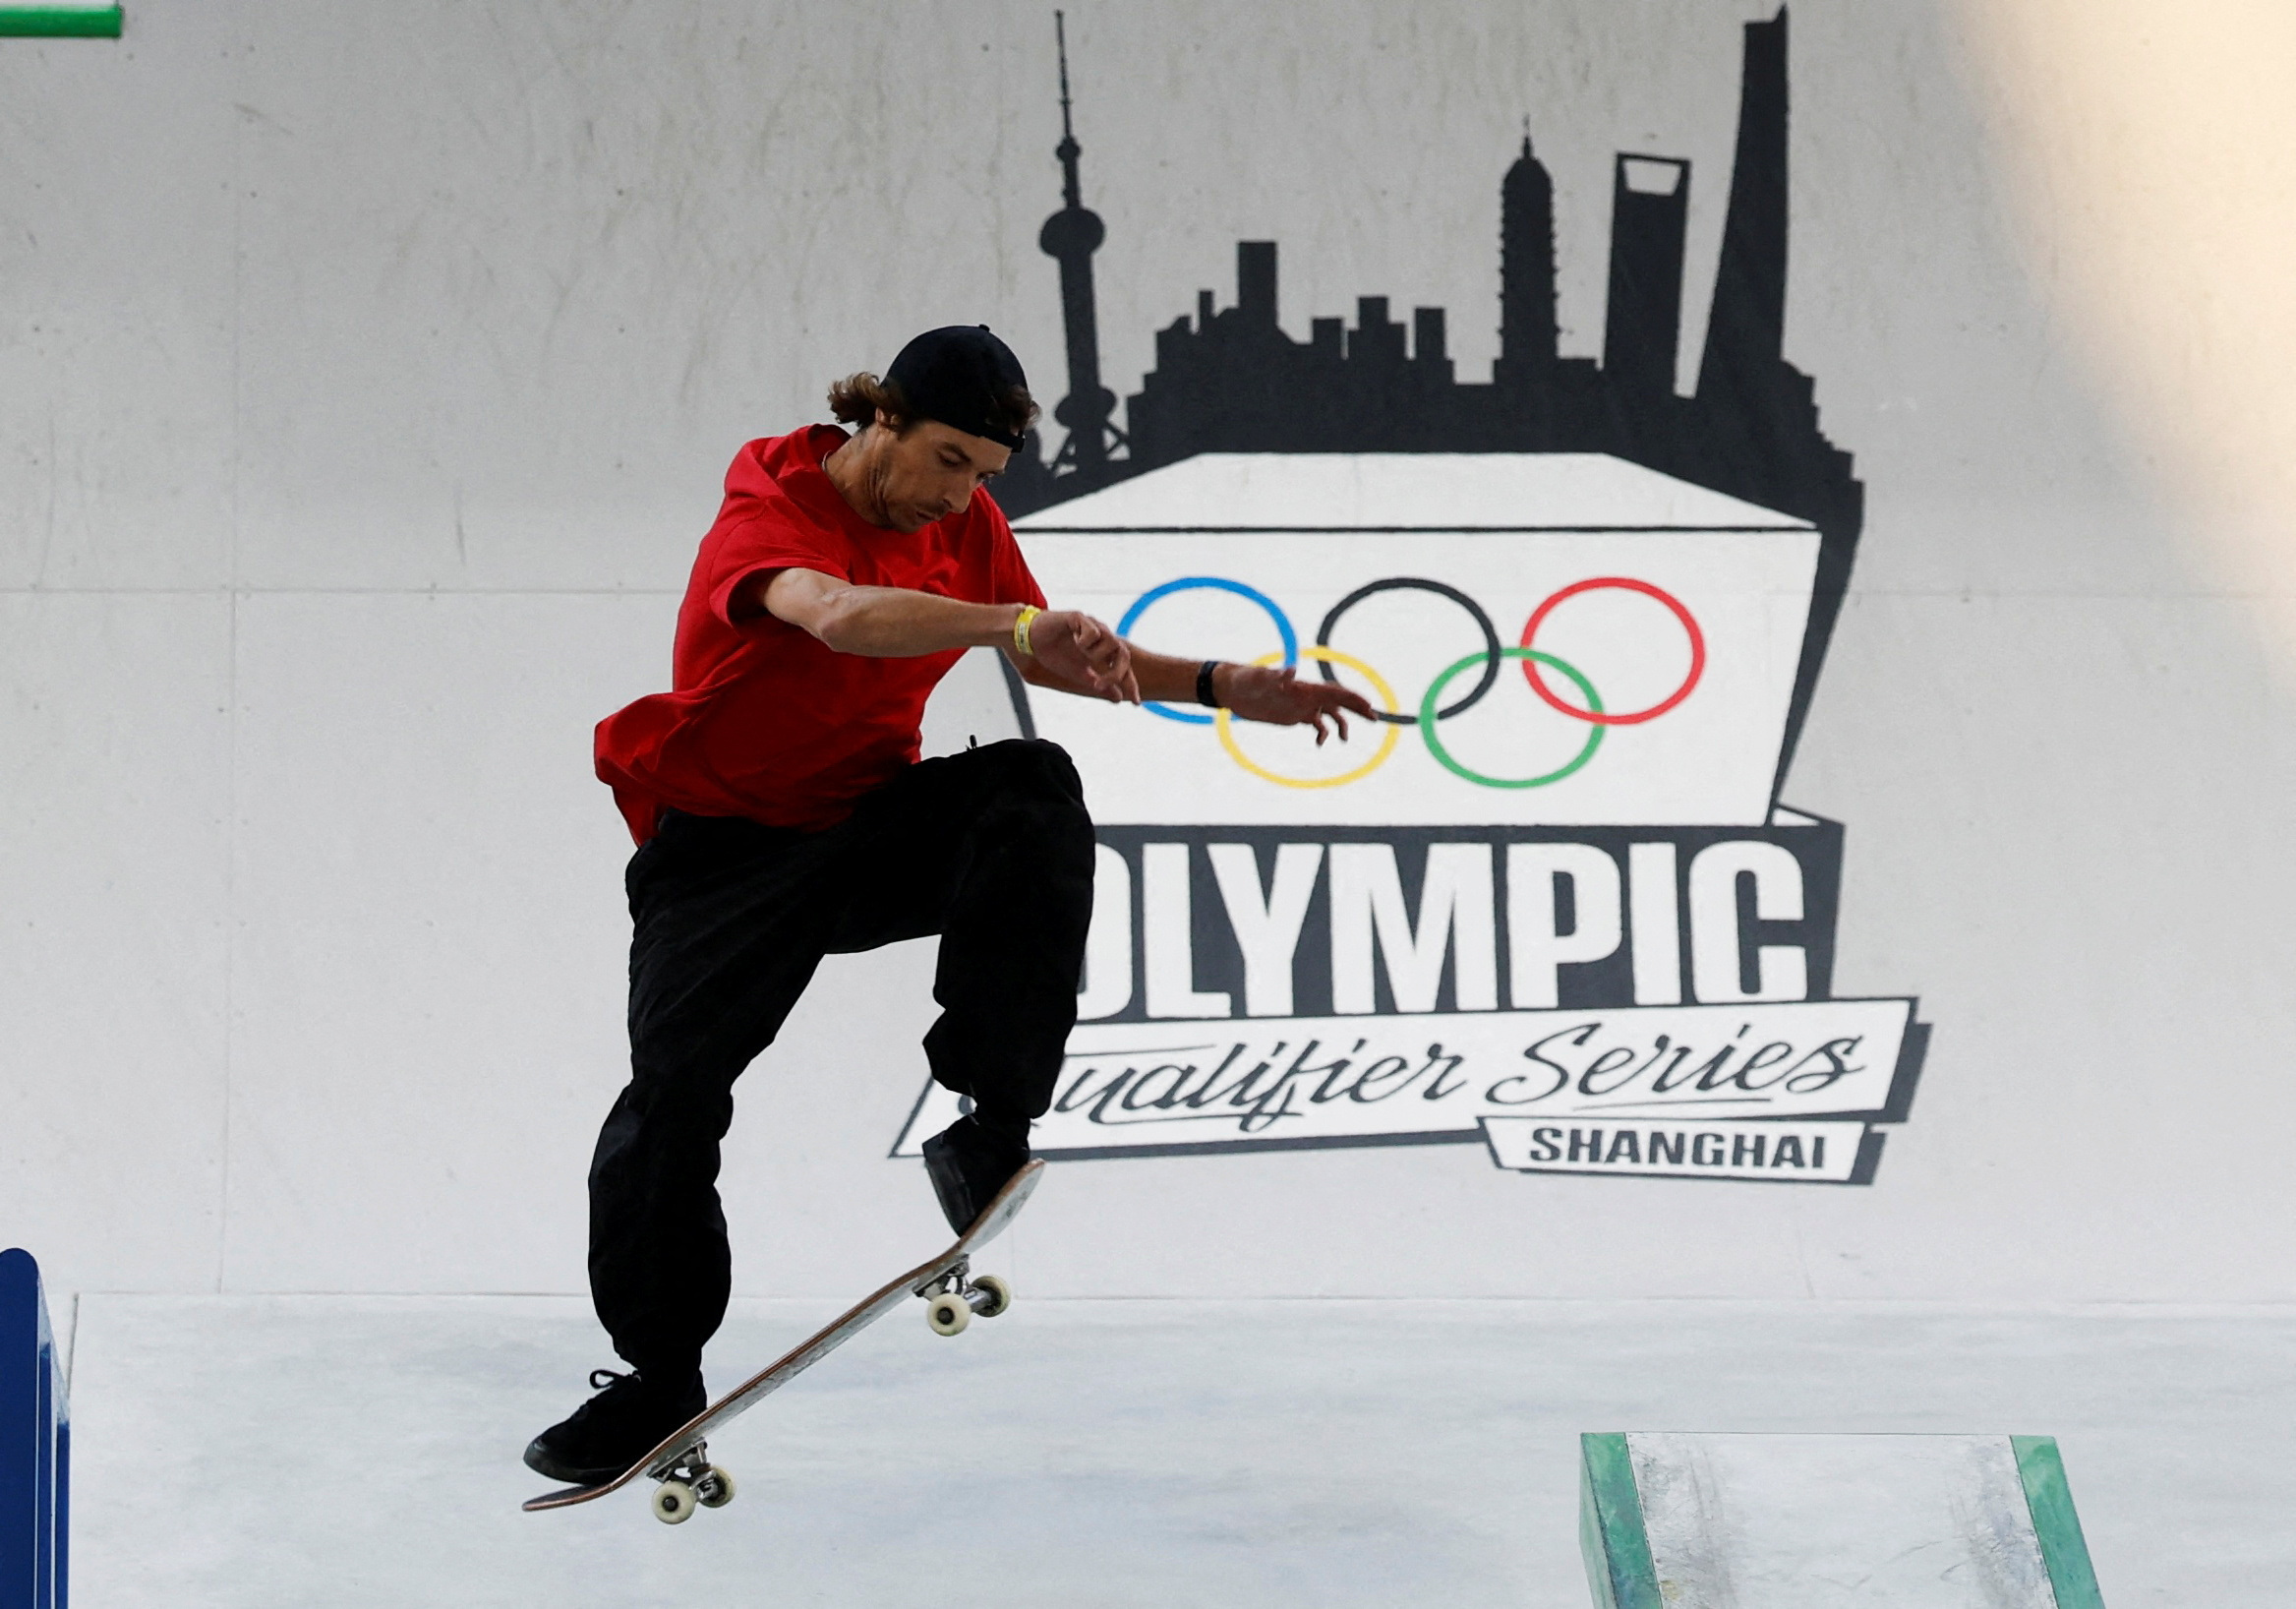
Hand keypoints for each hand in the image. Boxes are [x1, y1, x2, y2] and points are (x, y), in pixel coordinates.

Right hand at [1030, 609, 1139, 702]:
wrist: (1030, 639)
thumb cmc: (1055, 654)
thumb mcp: (1079, 674)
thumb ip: (1098, 684)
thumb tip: (1119, 699)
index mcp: (1104, 651)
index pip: (1123, 667)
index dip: (1130, 684)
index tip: (1135, 703)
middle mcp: (1102, 637)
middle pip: (1123, 654)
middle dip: (1115, 674)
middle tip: (1098, 685)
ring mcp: (1092, 626)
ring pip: (1111, 642)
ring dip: (1097, 656)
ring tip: (1082, 655)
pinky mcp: (1079, 618)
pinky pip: (1093, 631)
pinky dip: (1085, 641)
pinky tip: (1074, 641)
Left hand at [1217, 663, 1376, 743]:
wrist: (1232, 689)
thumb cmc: (1245, 679)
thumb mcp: (1259, 677)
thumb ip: (1276, 675)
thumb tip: (1291, 669)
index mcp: (1304, 687)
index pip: (1335, 691)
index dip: (1353, 699)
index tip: (1368, 707)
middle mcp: (1307, 695)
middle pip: (1339, 701)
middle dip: (1357, 709)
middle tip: (1375, 719)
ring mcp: (1302, 706)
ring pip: (1330, 714)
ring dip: (1342, 725)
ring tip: (1345, 740)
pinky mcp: (1293, 716)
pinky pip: (1315, 724)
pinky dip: (1322, 733)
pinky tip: (1320, 744)